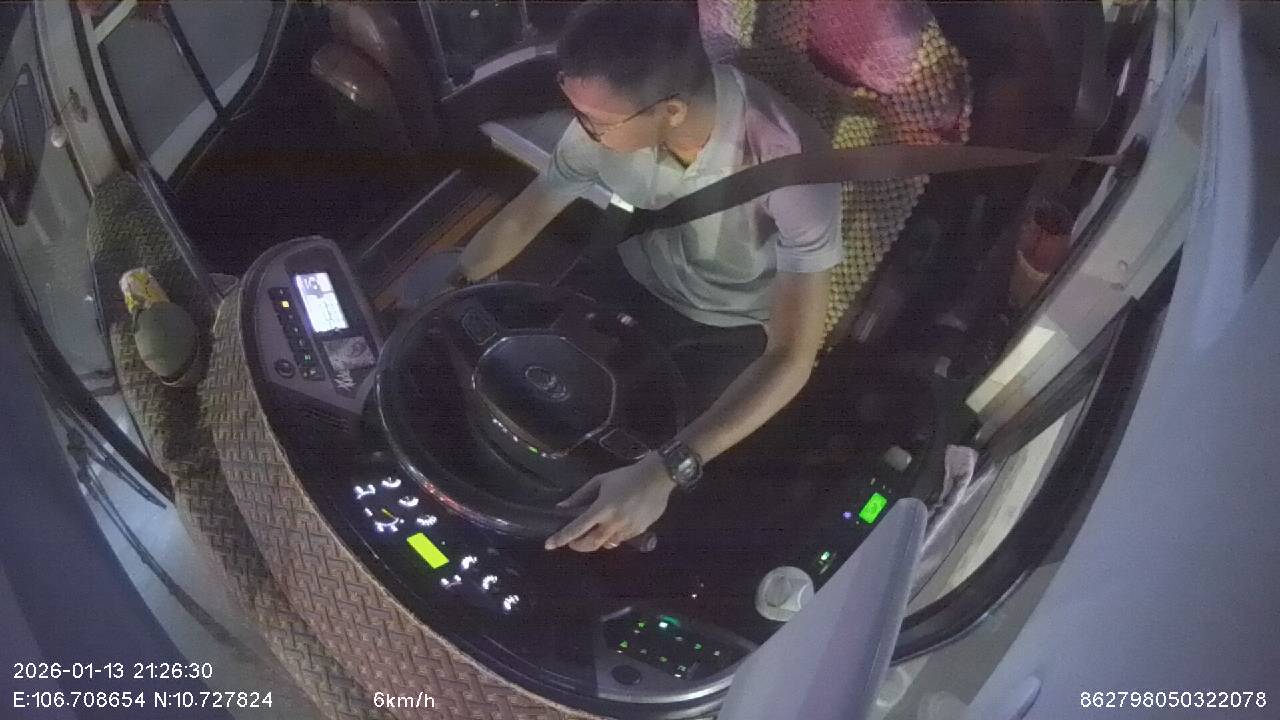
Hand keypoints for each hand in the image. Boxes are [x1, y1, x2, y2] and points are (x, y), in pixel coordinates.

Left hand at [545, 453, 674, 551]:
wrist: (657, 478)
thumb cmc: (626, 476)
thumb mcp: (601, 481)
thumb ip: (580, 495)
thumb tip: (562, 506)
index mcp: (602, 508)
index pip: (577, 527)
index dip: (561, 538)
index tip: (549, 545)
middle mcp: (613, 522)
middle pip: (591, 544)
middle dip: (578, 546)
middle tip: (573, 542)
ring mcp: (627, 529)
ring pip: (607, 544)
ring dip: (597, 540)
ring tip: (595, 531)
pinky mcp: (639, 531)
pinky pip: (621, 539)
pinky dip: (613, 536)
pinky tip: (614, 526)